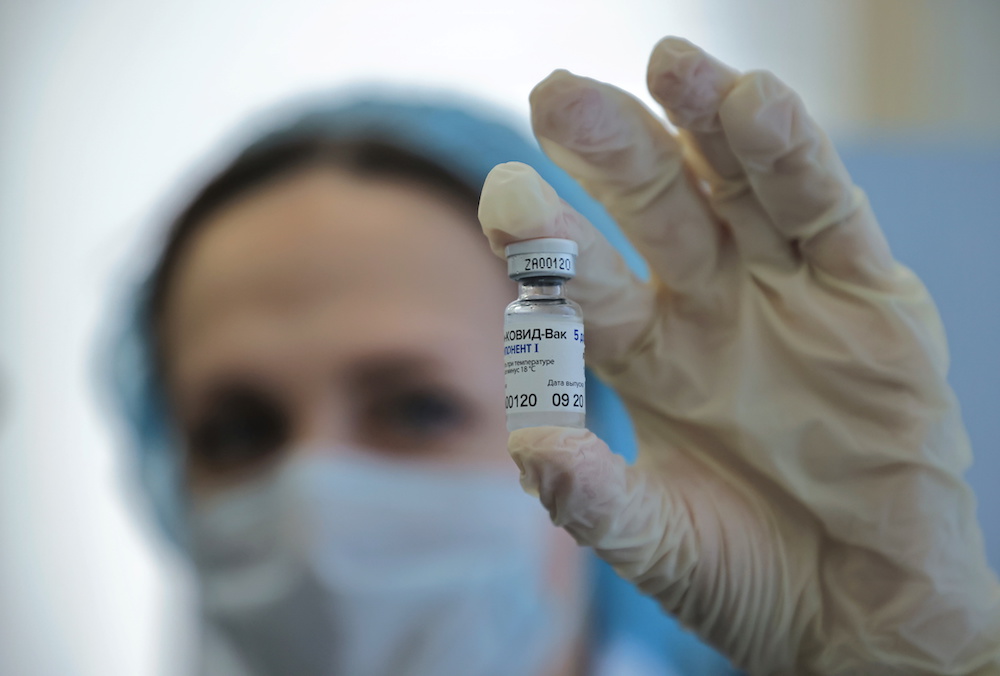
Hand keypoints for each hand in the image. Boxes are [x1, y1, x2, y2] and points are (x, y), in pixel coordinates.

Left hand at [478, 37, 999, 674]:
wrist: (867, 611)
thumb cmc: (756, 578)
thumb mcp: (664, 543)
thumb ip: (597, 500)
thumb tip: (527, 445)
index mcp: (647, 356)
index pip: (585, 284)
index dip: (549, 241)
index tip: (503, 194)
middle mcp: (708, 307)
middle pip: (653, 209)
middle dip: (610, 151)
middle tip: (557, 94)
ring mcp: (784, 292)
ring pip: (737, 188)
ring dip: (700, 126)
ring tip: (665, 63)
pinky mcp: (865, 293)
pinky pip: (825, 213)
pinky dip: (794, 159)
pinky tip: (752, 105)